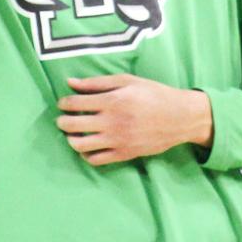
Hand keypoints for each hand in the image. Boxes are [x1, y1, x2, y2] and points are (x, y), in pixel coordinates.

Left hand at [56, 75, 212, 165]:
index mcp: (112, 101)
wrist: (180, 117)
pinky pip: (96, 160)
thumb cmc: (154, 94)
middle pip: (72, 125)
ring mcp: (117, 141)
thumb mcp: (127, 81)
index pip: (76, 103)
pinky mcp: (124, 154)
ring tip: (72, 134)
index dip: (64, 103)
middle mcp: (112, 122)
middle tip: (62, 119)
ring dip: (70, 140)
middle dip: (62, 122)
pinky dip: (86, 154)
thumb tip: (71, 83)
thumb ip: (97, 83)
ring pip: (80, 146)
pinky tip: (88, 146)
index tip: (62, 103)